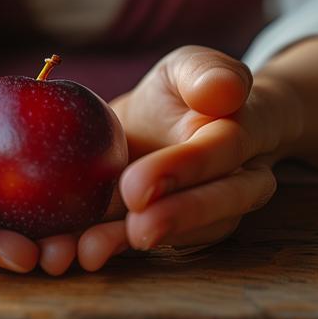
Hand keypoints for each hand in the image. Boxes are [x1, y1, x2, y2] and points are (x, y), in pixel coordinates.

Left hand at [73, 46, 298, 271]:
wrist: (168, 125)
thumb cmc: (186, 91)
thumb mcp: (190, 66)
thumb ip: (206, 72)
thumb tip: (224, 90)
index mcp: (245, 133)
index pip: (226, 150)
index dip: (187, 168)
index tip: (139, 184)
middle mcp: (237, 182)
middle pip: (218, 206)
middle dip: (176, 219)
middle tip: (136, 229)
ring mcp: (206, 214)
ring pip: (184, 235)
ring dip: (134, 244)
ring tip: (90, 250)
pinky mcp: (167, 230)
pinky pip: (144, 243)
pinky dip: (107, 249)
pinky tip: (72, 252)